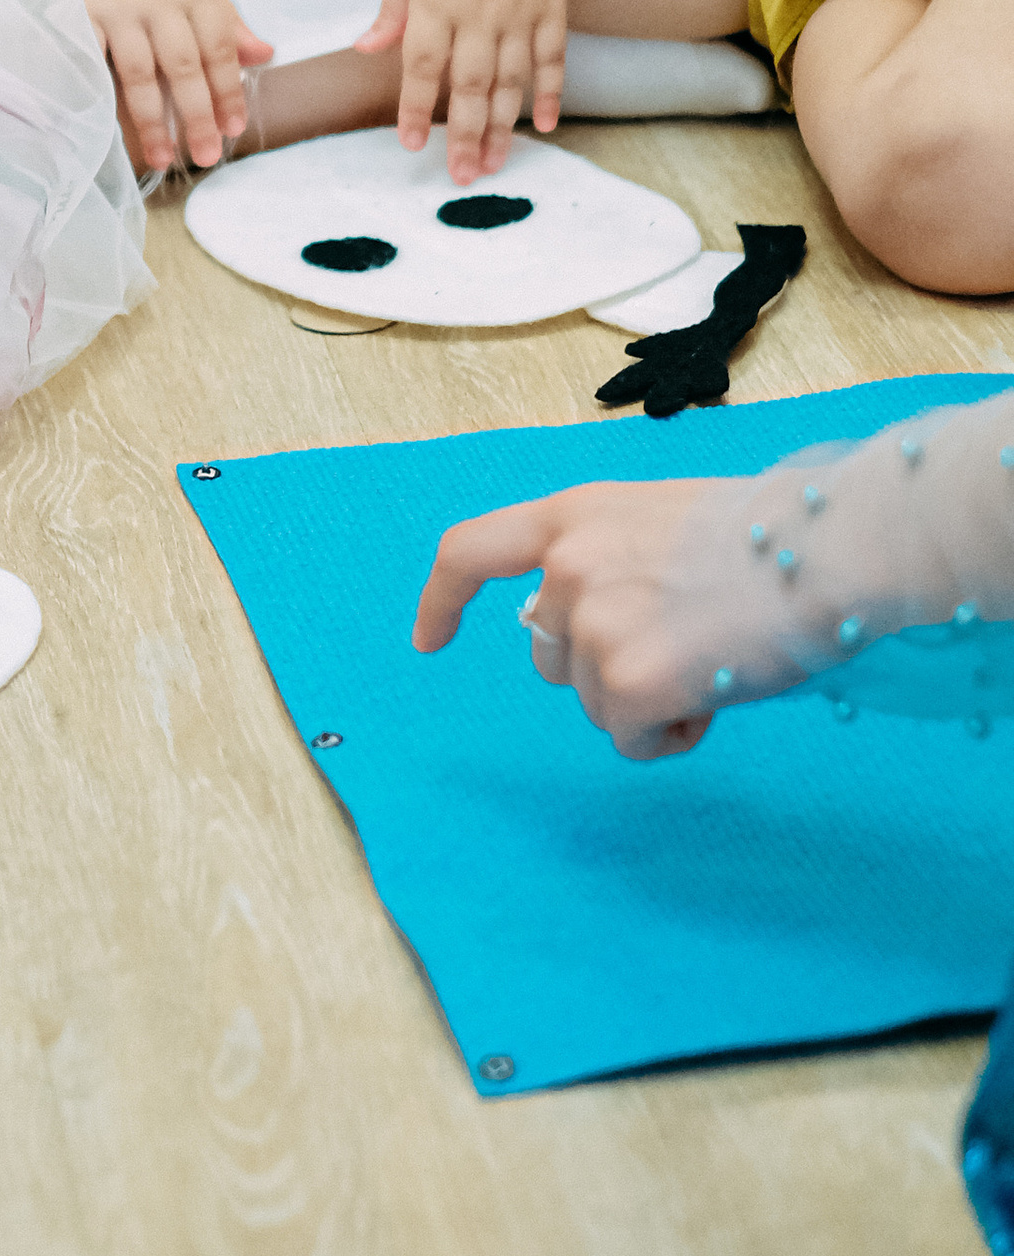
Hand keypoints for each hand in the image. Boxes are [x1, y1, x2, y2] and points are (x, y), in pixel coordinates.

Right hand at [84, 0, 273, 174]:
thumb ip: (226, 18)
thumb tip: (264, 55)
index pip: (221, 49)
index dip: (229, 92)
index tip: (233, 129)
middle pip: (185, 68)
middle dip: (198, 117)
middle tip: (206, 156)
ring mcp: (119, 7)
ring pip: (141, 74)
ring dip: (154, 121)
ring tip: (163, 158)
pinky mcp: (80, 12)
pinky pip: (97, 64)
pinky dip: (104, 96)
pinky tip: (111, 127)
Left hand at [358, 0, 566, 180]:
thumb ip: (393, 7)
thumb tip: (367, 49)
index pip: (420, 66)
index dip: (414, 109)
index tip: (409, 144)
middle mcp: (478, 9)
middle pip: (470, 85)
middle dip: (465, 136)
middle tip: (461, 176)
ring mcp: (520, 7)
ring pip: (513, 80)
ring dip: (504, 126)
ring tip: (496, 164)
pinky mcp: (553, 0)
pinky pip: (554, 56)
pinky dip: (552, 92)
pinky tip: (544, 124)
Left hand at [414, 477, 822, 760]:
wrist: (826, 549)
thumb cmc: (768, 536)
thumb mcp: (660, 521)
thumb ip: (607, 562)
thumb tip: (588, 631)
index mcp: (573, 516)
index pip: (470, 551)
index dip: (443, 600)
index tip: (429, 640)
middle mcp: (567, 566)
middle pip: (550, 657)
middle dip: (605, 667)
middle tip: (686, 642)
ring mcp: (592, 624)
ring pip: (595, 703)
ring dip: (648, 699)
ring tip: (713, 657)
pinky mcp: (626, 681)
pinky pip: (631, 739)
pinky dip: (671, 732)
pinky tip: (715, 692)